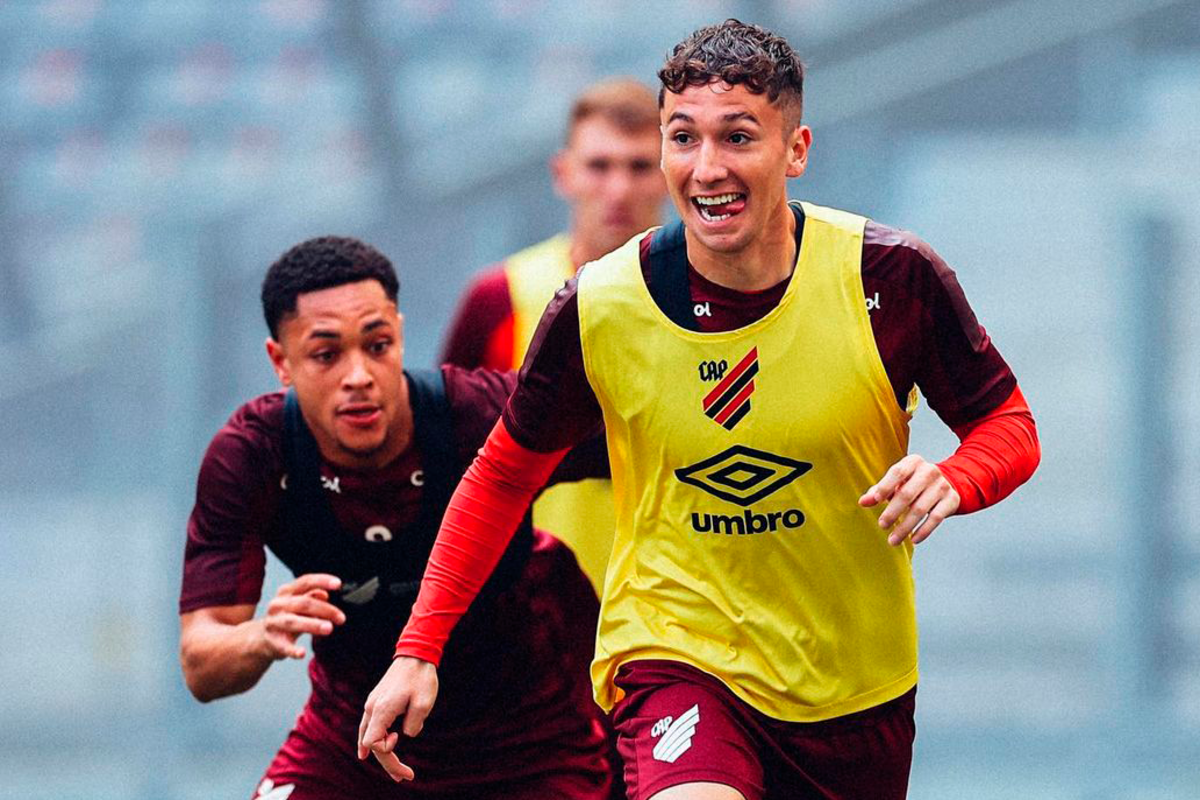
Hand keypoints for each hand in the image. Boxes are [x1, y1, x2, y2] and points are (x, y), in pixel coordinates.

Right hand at [259, 573, 344, 659]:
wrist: (262, 639)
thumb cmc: (287, 617)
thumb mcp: (299, 604)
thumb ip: (312, 596)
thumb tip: (325, 594)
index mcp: (286, 592)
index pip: (305, 582)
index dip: (322, 580)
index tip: (338, 584)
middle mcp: (277, 605)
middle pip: (303, 603)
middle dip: (325, 610)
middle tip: (341, 618)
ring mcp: (273, 623)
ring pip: (293, 621)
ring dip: (312, 624)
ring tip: (328, 628)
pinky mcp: (272, 642)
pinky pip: (284, 646)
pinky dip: (293, 650)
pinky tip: (302, 653)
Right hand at [357, 656, 438, 781]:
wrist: (415, 653)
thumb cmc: (421, 678)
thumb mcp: (424, 704)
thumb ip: (414, 725)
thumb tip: (405, 734)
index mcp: (381, 710)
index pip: (374, 744)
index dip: (389, 756)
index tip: (404, 751)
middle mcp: (372, 708)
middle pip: (371, 744)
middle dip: (388, 763)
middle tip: (405, 777)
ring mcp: (372, 704)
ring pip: (368, 736)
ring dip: (379, 754)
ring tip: (393, 771)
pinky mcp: (377, 701)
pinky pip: (369, 727)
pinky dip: (371, 741)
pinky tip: (367, 752)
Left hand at [859, 454, 959, 545]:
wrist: (945, 484)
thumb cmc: (913, 483)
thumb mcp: (896, 483)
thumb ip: (878, 491)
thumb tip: (862, 502)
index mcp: (913, 462)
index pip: (897, 472)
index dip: (886, 486)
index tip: (876, 500)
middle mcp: (929, 471)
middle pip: (907, 494)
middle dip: (893, 512)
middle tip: (882, 525)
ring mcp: (942, 486)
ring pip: (920, 509)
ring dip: (905, 527)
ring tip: (893, 540)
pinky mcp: (952, 500)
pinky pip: (936, 518)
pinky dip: (923, 531)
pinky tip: (912, 540)